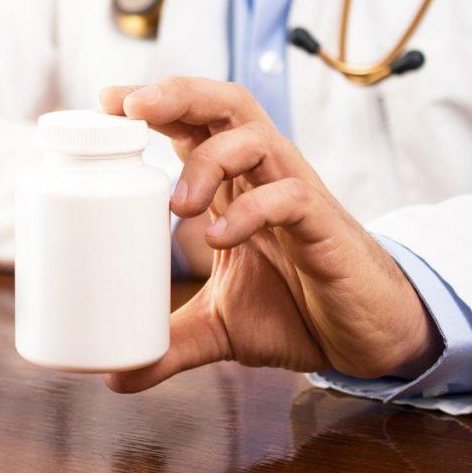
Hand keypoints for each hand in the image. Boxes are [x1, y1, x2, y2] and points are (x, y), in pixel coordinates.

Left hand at [99, 77, 442, 391]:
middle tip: (131, 108)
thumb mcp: (220, 327)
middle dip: (177, 95)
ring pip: (255, 136)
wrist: (366, 337)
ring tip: (176, 205)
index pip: (192, 124)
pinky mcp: (324, 226)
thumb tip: (115, 377)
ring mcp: (295, 193)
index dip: (152, 105)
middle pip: (223, 106)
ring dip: (208, 159)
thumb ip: (171, 342)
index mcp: (233, 184)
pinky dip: (250, 210)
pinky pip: (290, 197)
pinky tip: (219, 238)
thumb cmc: (296, 311)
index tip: (106, 102)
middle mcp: (262, 176)